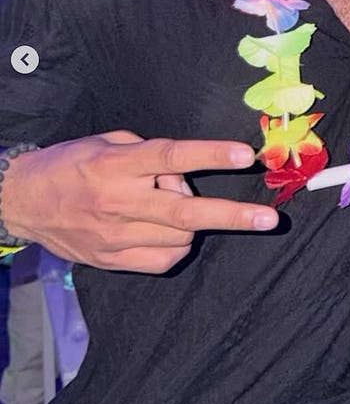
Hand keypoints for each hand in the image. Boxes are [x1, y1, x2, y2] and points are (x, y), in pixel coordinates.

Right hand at [3, 132, 275, 273]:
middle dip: (233, 216)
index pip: (170, 157)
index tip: (246, 155)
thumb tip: (187, 174)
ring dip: (194, 221)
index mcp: (116, 165)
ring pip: (181, 236)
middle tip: (270, 220)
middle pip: (185, 211)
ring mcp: (115, 236)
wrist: (21, 200)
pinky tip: (167, 230)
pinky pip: (165, 259)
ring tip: (170, 205)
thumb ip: (152, 154)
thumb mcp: (108, 142)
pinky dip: (179, 245)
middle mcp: (117, 201)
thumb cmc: (71, 164)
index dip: (210, 155)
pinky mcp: (112, 260)